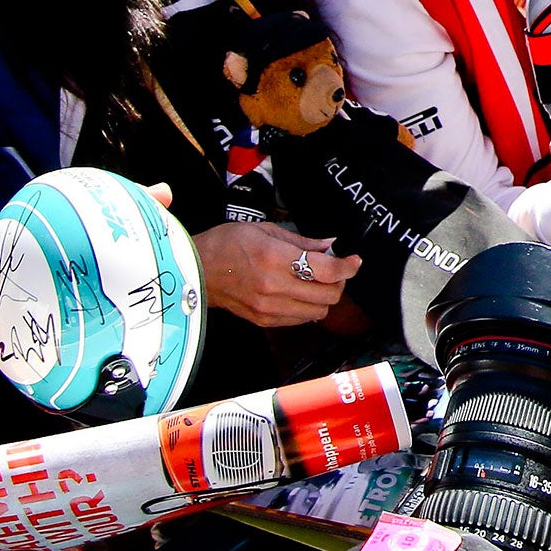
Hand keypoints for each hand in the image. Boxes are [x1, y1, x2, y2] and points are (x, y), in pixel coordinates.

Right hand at [192, 220, 360, 325]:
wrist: (196, 270)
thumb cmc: (228, 244)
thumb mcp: (265, 230)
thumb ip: (302, 241)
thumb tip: (330, 246)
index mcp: (275, 259)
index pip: (326, 271)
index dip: (347, 267)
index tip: (354, 261)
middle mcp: (274, 287)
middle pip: (328, 296)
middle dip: (339, 283)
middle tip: (335, 270)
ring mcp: (269, 308)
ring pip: (318, 312)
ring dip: (324, 297)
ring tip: (315, 281)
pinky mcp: (264, 320)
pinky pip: (300, 319)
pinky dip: (307, 307)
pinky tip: (299, 292)